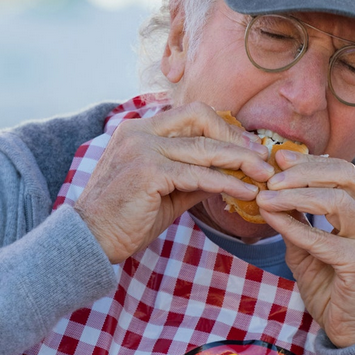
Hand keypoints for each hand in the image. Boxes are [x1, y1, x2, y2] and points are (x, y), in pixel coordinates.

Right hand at [74, 103, 272, 263]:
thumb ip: (193, 177)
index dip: (224, 128)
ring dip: (239, 161)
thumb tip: (229, 174)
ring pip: (203, 147)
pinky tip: (245, 191)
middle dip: (236, 137)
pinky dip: (226, 182)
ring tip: (263, 175)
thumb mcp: (165, 192)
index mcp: (140, 129)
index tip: (248, 147)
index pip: (191, 114)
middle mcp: (140, 131)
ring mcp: (142, 148)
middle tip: (262, 157)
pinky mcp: (148, 172)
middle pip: (200, 117)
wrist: (91, 241)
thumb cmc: (127, 219)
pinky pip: (197, 174)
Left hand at [255, 150, 354, 346]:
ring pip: (335, 200)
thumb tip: (270, 191)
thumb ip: (298, 220)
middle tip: (270, 175)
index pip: (343, 170)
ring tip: (265, 197)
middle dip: (302, 171)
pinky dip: (295, 227)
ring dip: (294, 196)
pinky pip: (324, 239)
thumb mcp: (312, 248)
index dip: (310, 161)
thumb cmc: (335, 288)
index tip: (278, 157)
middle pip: (343, 175)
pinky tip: (273, 220)